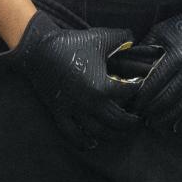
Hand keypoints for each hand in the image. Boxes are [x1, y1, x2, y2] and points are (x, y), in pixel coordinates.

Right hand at [2, 4, 138, 150]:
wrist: (39, 49)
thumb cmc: (72, 43)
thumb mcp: (101, 37)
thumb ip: (122, 37)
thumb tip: (134, 40)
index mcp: (103, 86)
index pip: (129, 93)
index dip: (139, 89)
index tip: (141, 87)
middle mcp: (90, 103)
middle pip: (118, 120)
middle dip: (131, 122)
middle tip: (138, 121)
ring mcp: (74, 110)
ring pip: (98, 131)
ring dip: (113, 135)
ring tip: (121, 133)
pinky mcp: (60, 113)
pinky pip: (72, 134)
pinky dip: (83, 142)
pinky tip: (92, 144)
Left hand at [134, 0, 181, 133]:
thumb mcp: (159, 31)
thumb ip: (144, 49)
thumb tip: (123, 65)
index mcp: (176, 55)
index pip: (154, 84)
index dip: (141, 98)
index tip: (132, 106)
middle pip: (168, 98)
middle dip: (152, 111)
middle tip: (141, 118)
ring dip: (168, 118)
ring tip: (155, 124)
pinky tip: (178, 127)